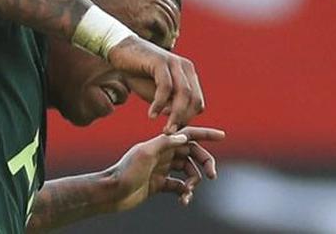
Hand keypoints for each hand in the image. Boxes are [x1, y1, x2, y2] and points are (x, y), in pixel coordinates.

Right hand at [107, 36, 201, 133]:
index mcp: (188, 73)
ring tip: (165, 130)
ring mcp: (174, 62)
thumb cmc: (137, 72)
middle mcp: (185, 67)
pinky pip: (165, 87)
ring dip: (175, 115)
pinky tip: (151, 115)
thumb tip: (177, 121)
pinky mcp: (161, 61)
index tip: (174, 130)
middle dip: (184, 119)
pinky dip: (159, 104)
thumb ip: (167, 103)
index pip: (197, 102)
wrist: (118, 50)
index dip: (188, 118)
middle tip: (171, 134)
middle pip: (194, 99)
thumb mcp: (154, 92)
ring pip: (183, 94)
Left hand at [108, 127, 224, 211]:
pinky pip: (180, 186)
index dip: (205, 134)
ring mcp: (162, 169)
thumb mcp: (145, 154)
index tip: (222, 136)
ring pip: (188, 172)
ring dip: (194, 182)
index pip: (187, 134)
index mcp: (160, 144)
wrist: (112, 192)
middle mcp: (162, 154)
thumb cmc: (126, 171)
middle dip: (205, 163)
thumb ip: (164, 143)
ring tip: (188, 192)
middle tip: (213, 176)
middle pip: (192, 154)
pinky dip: (185, 193)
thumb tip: (185, 135)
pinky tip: (184, 200)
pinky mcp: (159, 184)